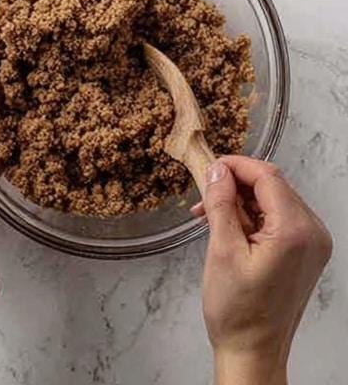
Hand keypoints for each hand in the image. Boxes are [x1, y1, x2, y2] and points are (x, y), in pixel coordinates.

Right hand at [198, 157, 331, 384]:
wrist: (253, 351)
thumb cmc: (238, 312)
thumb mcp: (221, 250)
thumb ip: (221, 203)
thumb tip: (217, 169)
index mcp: (296, 232)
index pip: (267, 176)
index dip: (234, 166)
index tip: (207, 168)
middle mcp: (313, 234)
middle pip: (272, 185)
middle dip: (235, 184)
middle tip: (203, 196)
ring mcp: (312, 244)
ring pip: (272, 199)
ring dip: (240, 200)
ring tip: (210, 216)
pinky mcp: (305, 252)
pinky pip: (277, 217)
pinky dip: (251, 216)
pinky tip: (227, 226)